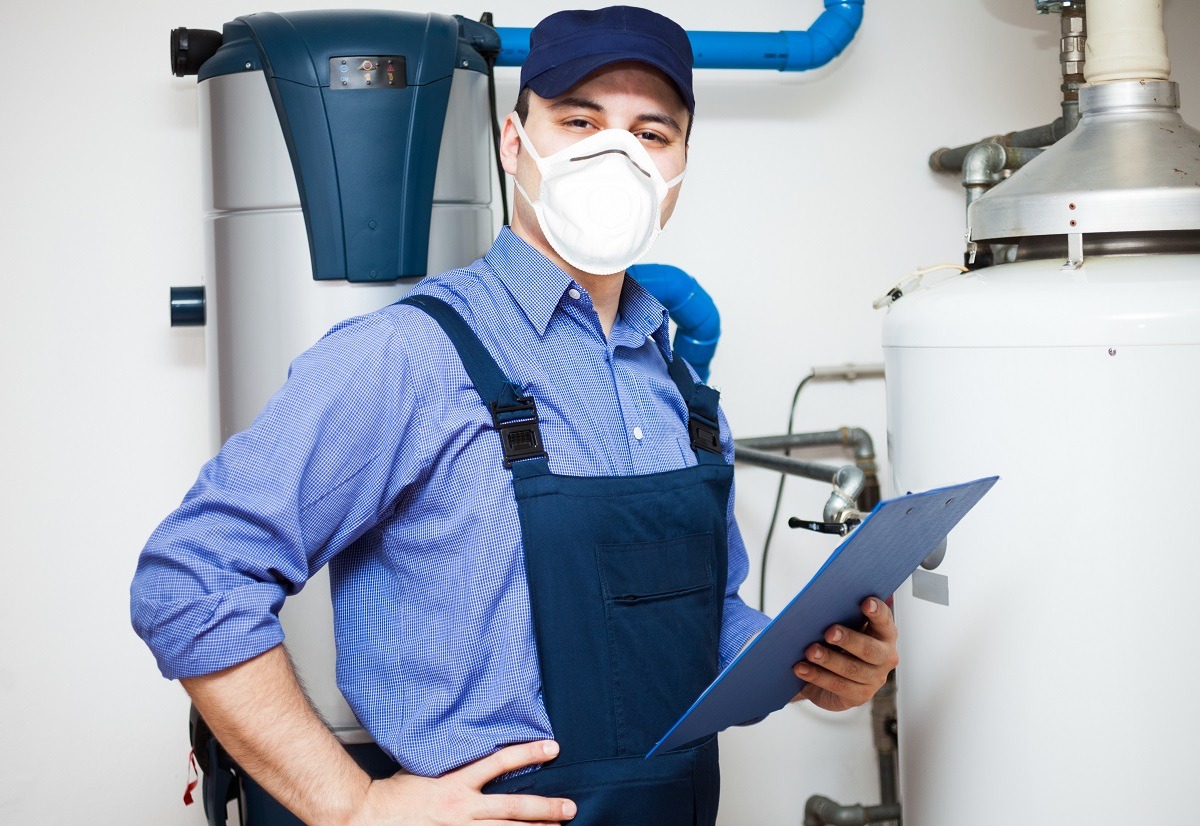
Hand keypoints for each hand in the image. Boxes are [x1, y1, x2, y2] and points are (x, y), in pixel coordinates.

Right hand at [348, 740, 575, 824]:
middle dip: (545, 809)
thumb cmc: (396, 793)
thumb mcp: (427, 768)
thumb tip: (476, 749)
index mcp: (456, 782)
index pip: (500, 762)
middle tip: (570, 808)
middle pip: (513, 808)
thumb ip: (454, 764)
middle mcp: (462, 809)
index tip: (553, 747)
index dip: (528, 753)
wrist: (369, 817)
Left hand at [791, 597, 897, 711]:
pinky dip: (817, 676)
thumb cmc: (837, 643)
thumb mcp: (842, 628)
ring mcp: (875, 679)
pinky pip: (838, 686)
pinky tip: (801, 669)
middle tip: (829, 633)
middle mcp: (885, 656)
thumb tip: (820, 609)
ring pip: (852, 669)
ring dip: (829, 659)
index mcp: (884, 633)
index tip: (865, 602)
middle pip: (869, 649)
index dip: (877, 611)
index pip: (884, 620)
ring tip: (810, 651)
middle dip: (848, 640)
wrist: (827, 676)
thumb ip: (840, 618)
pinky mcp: (860, 695)